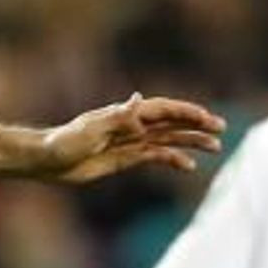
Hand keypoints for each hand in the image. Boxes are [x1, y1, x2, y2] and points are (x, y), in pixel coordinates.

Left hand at [41, 94, 223, 184]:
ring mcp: (129, 141)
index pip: (163, 110)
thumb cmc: (64, 142)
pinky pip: (154, 157)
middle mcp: (131, 125)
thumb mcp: (90, 130)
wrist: (46, 161)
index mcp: (125, 115)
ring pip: (168, 139)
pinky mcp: (124, 158)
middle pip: (171, 123)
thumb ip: (117, 118)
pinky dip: (172, 159)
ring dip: (191, 142)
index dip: (185, 112)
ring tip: (215, 148)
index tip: (206, 118)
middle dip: (196, 125)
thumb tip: (140, 101)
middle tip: (221, 129)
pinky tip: (188, 166)